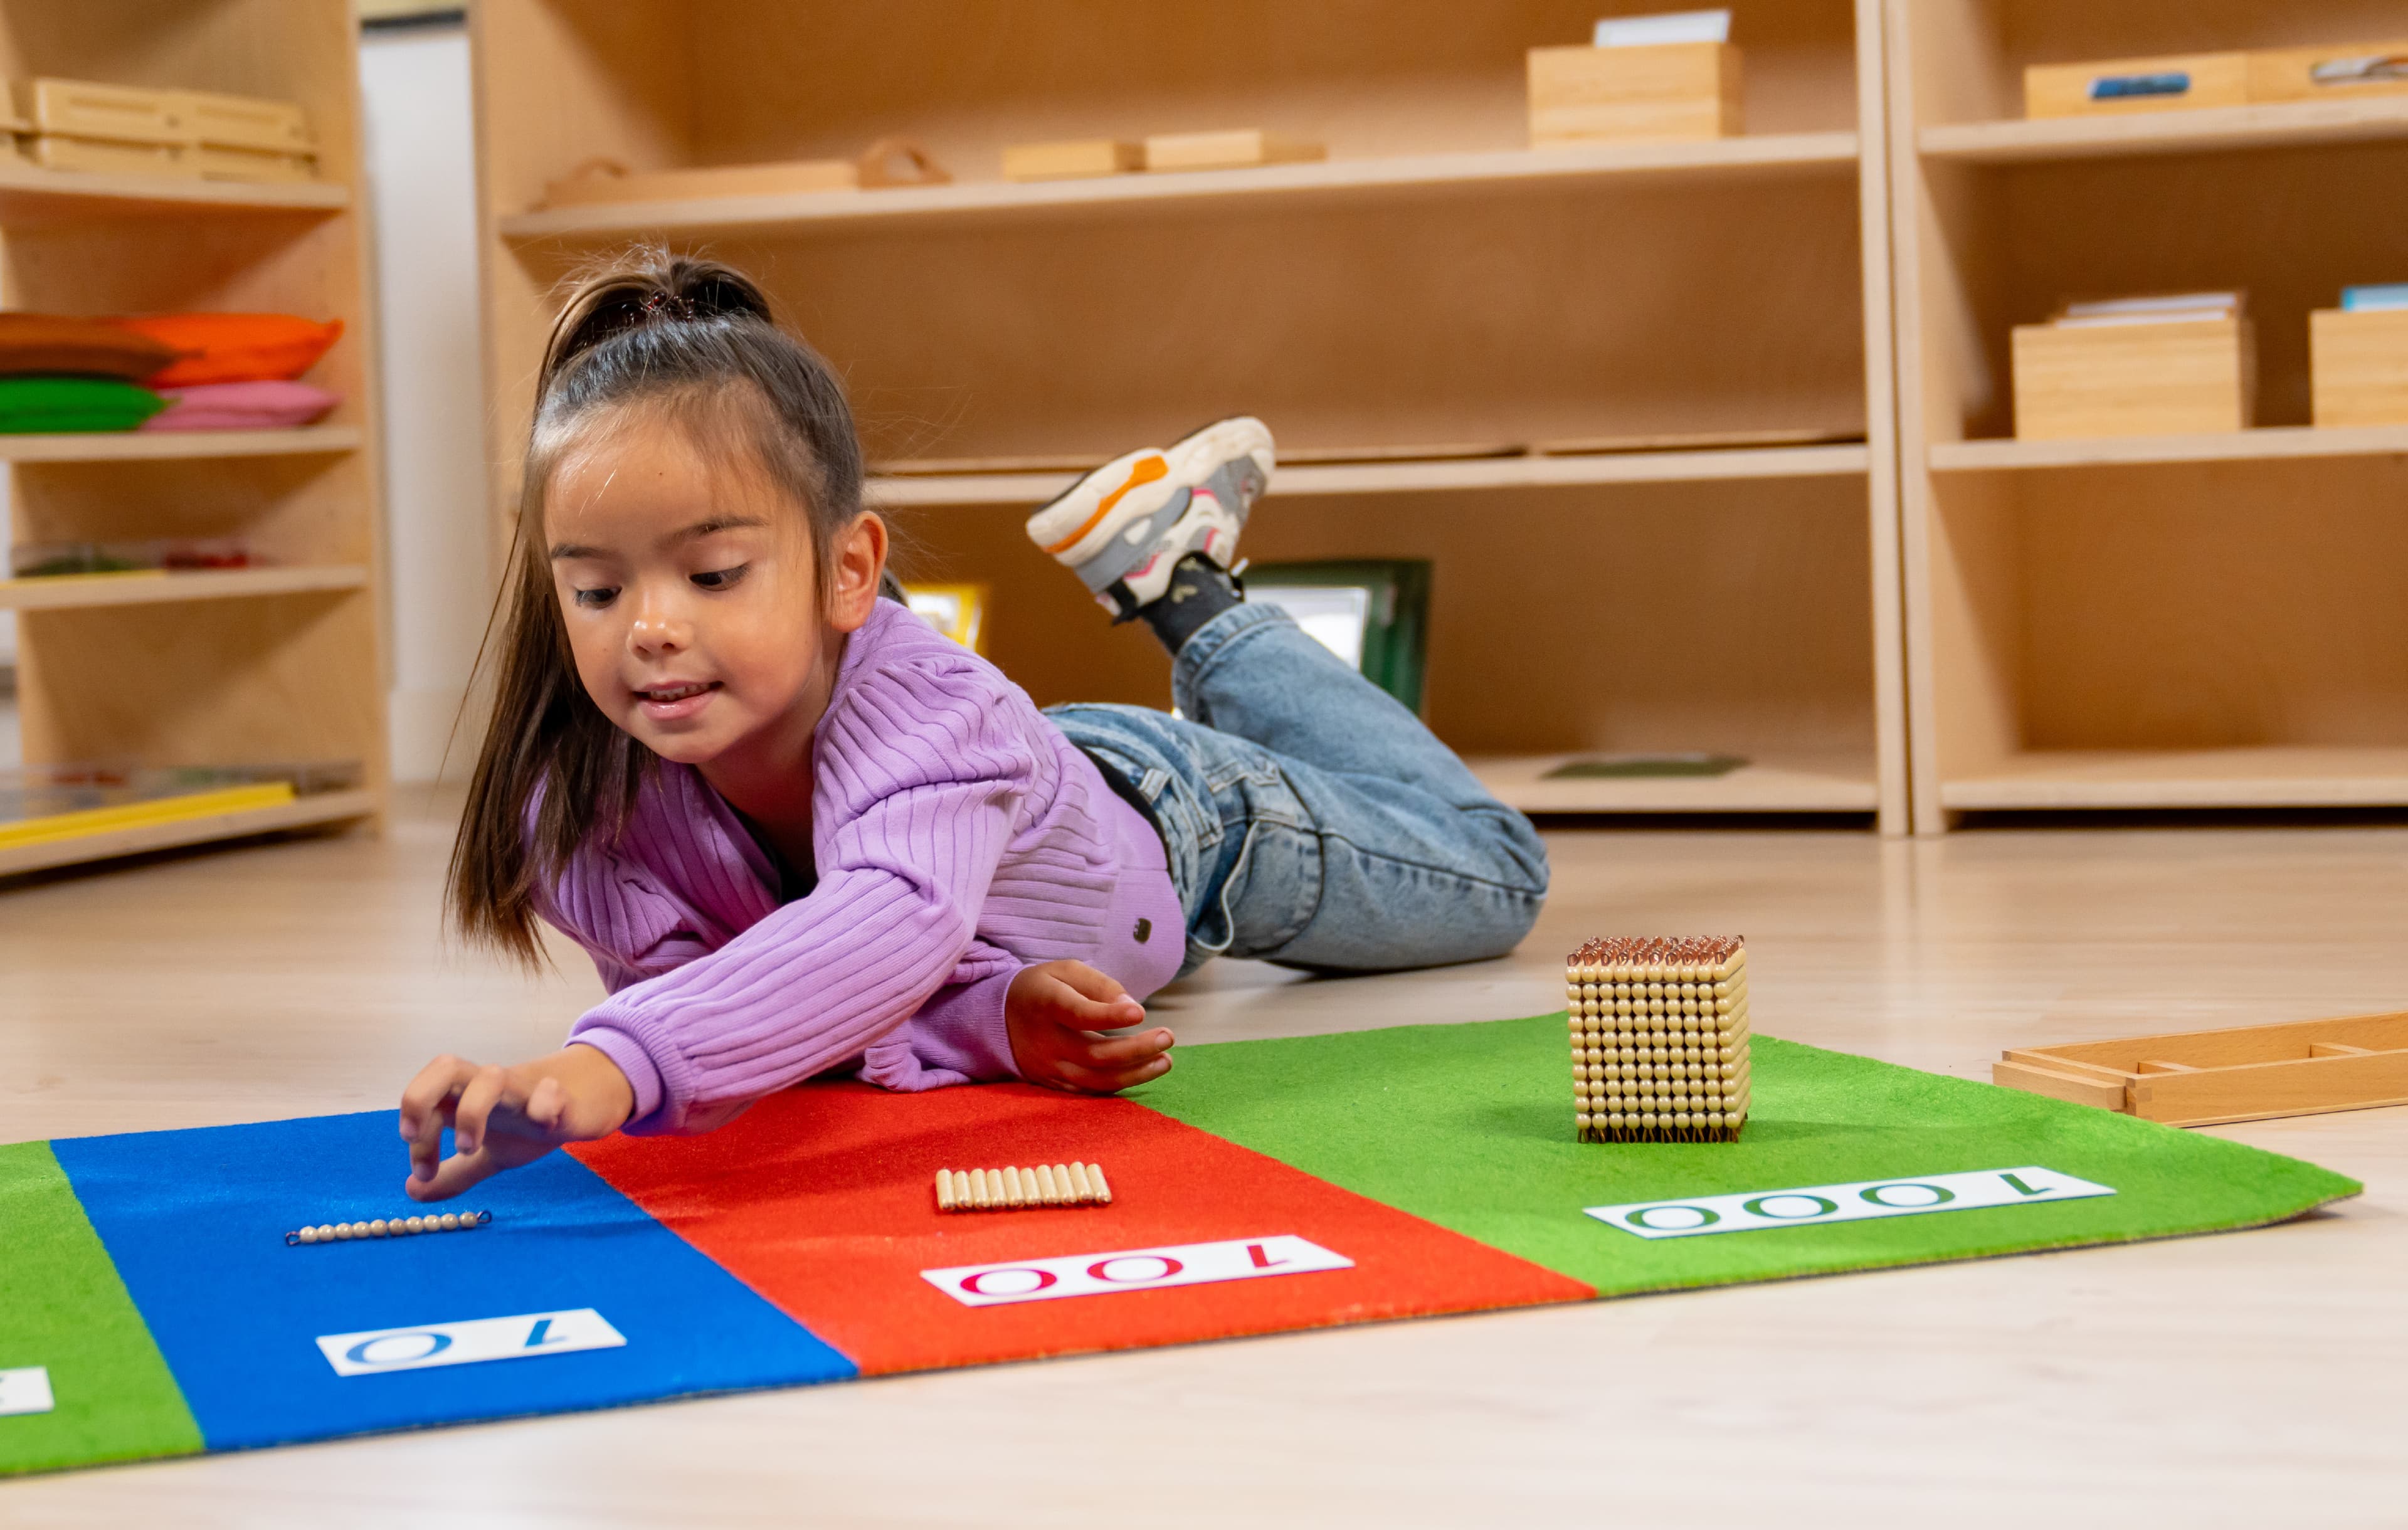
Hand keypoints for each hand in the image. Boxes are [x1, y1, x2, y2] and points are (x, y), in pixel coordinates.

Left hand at [398, 1045, 635, 1201]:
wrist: (585, 1102)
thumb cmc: (529, 1122)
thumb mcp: (488, 1154)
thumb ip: (454, 1174)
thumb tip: (412, 1191)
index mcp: (469, 1097)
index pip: (426, 1099)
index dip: (415, 1133)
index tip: (421, 1174)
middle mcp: (490, 1088)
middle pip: (445, 1066)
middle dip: (419, 1098)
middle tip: (414, 1138)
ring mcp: (526, 1091)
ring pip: (492, 1078)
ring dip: (470, 1111)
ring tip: (468, 1148)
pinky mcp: (562, 1100)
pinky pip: (552, 1093)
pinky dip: (543, 1105)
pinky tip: (541, 1125)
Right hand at [1005, 960, 1173, 1094]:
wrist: (1000, 1018)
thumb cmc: (1044, 988)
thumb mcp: (1066, 971)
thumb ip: (1100, 985)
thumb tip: (1133, 1009)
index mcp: (1046, 1003)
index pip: (1078, 1014)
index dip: (1110, 1015)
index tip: (1141, 1012)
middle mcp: (1045, 1040)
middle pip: (1095, 1054)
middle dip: (1137, 1049)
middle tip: (1168, 1037)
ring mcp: (1047, 1067)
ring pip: (1096, 1079)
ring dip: (1136, 1074)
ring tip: (1165, 1061)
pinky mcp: (1052, 1083)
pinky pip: (1088, 1091)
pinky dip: (1118, 1085)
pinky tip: (1142, 1072)